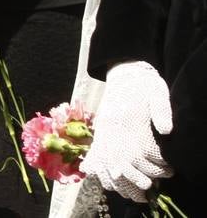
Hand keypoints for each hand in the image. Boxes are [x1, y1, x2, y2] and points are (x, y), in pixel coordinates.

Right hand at [84, 61, 173, 201]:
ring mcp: (104, 131)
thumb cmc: (145, 84)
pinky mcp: (100, 133)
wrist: (124, 73)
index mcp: (129, 118)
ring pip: (108, 164)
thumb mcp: (158, 92)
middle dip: (142, 178)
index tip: (169, 169)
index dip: (157, 165)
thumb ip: (163, 110)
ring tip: (138, 193)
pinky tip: (114, 184)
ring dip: (122, 182)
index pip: (142, 151)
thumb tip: (166, 131)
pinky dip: (103, 174)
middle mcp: (114, 128)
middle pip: (125, 162)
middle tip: (156, 183)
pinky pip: (97, 158)